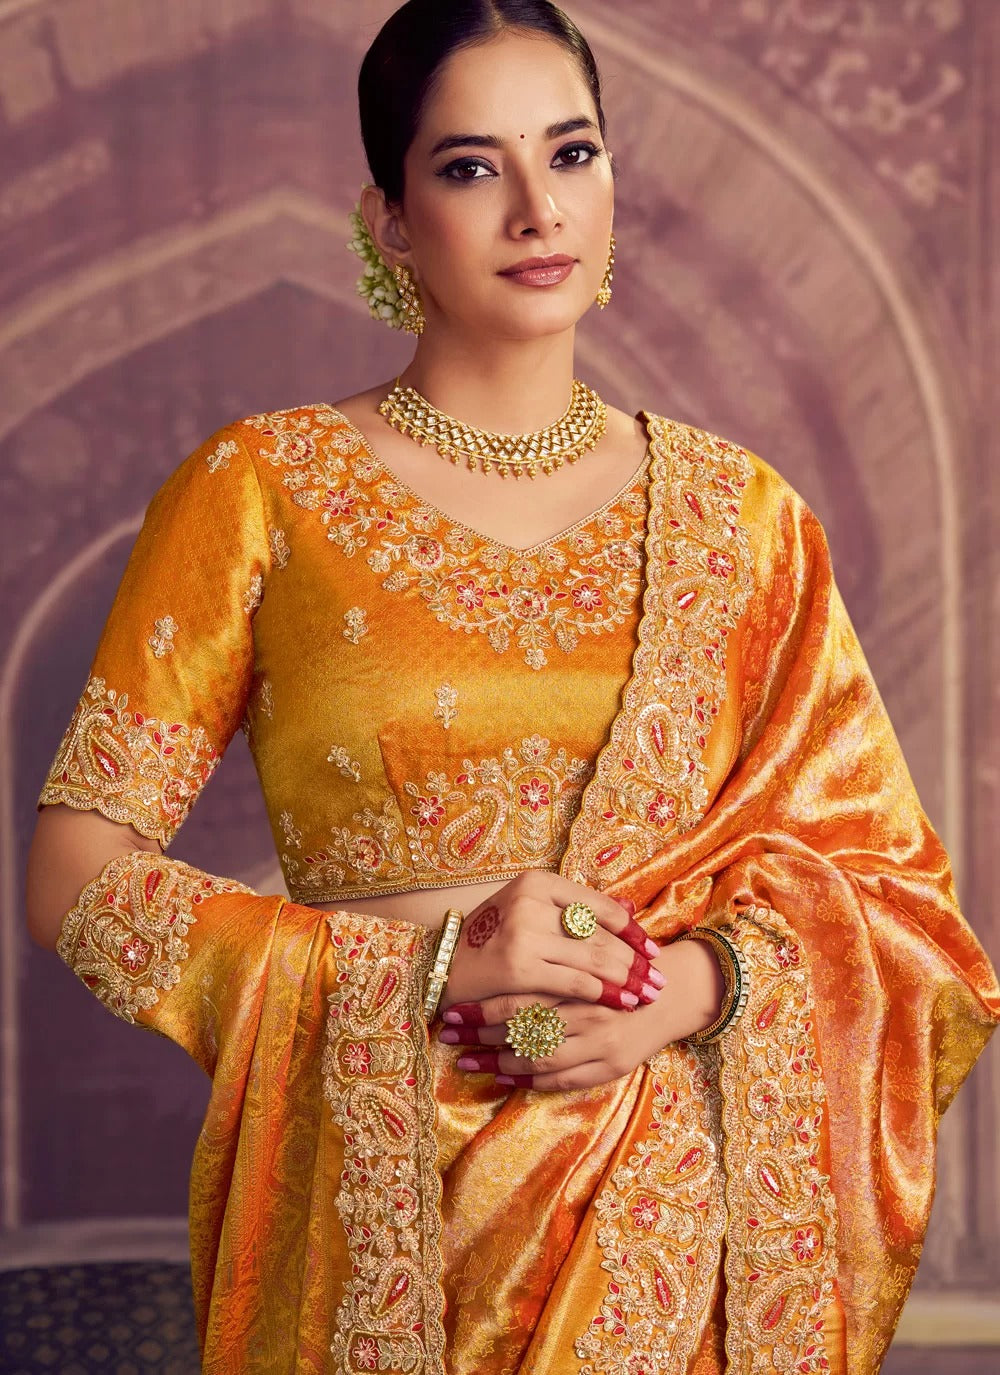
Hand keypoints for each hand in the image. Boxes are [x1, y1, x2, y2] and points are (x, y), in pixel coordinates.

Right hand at [440, 871, 662, 1014]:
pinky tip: (619, 1004)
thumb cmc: (493, 941)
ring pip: (594, 958)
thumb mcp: (531, 911)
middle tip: (658, 981)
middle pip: (601, 934)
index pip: (601, 906)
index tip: (653, 951)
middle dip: (635, 961)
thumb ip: (576, 910)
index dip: (632, 931)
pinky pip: (575, 981)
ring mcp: (524, 932)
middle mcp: (532, 900)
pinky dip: (603, 993)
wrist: (442, 966)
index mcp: (538, 882)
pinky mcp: (519, 966)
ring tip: (646, 996)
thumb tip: (631, 909)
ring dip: (626, 981)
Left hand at [440, 934, 726, 1090]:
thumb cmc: (622, 966)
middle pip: (524, 1030)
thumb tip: (500, 951)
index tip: (452, 1010)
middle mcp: (590, 1015)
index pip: (522, 998)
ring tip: (466, 1061)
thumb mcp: (592, 948)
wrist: (673, 994)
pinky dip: (529, 1080)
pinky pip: (561, 1080)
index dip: (483, 1008)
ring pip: (539, 1059)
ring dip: (497, 1063)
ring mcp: (601, 1044)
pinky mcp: (610, 1067)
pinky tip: (504, 1076)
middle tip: (448, 1035)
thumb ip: (556, 950)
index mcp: (580, 981)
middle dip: (481, 1036)